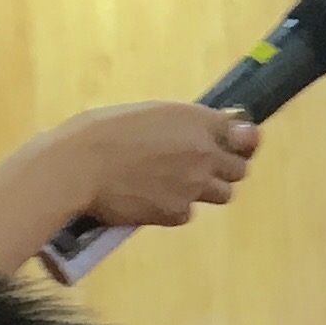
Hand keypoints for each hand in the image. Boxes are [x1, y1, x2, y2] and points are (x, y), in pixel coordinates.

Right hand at [64, 103, 259, 228]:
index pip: (247, 135)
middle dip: (223, 169)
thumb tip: (211, 127)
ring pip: (223, 194)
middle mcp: (205, 152)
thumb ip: (188, 122)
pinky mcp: (177, 212)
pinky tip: (150, 198)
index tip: (232, 146)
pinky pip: (188, 212)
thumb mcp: (153, 112)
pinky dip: (174, 207)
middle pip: (240, 169)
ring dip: (205, 190)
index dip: (240, 142)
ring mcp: (194, 185)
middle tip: (199, 168)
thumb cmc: (105, 130)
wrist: (78, 165)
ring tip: (174, 184)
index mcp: (199, 120)